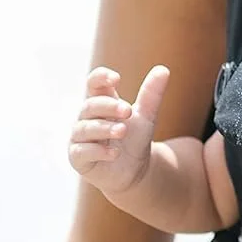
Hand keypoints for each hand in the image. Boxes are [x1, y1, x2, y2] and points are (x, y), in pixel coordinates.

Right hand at [69, 65, 170, 195]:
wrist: (135, 172)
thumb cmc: (135, 139)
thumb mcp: (146, 117)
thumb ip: (152, 94)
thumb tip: (163, 69)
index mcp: (101, 103)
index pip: (93, 83)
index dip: (101, 78)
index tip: (116, 78)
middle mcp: (86, 118)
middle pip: (90, 105)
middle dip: (108, 106)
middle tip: (128, 110)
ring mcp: (80, 138)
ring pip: (85, 128)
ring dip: (104, 128)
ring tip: (122, 130)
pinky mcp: (78, 157)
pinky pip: (82, 151)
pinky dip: (98, 151)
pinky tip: (114, 153)